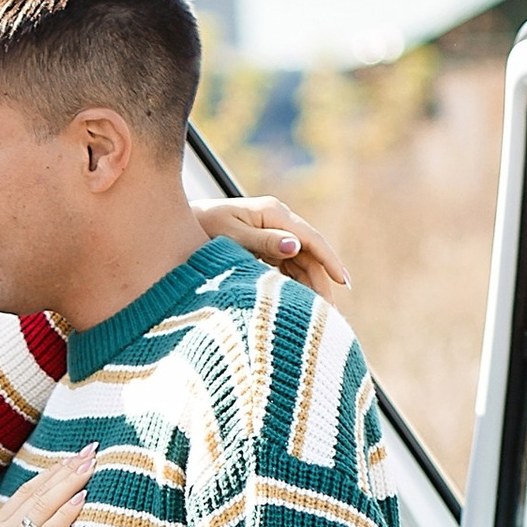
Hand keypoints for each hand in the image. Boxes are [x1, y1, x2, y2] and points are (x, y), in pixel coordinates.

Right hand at [0, 443, 97, 526]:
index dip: (51, 473)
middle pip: (37, 491)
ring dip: (70, 481)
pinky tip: (84, 497)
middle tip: (90, 450)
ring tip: (92, 464)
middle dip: (65, 468)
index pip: (26, 492)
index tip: (72, 458)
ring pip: (44, 504)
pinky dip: (67, 511)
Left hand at [203, 196, 350, 299]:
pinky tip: (300, 303)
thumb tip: (296, 246)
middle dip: (322, 281)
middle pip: (309, 253)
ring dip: (310, 285)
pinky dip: (295, 283)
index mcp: (273, 213)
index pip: (310, 239)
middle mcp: (278, 220)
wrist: (183, 222)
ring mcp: (273, 231)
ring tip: (319, 313)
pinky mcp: (266, 244)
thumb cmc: (203, 228)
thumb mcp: (232, 236)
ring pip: (301, 261)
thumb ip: (264, 242)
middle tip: (331, 312)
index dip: (329, 260)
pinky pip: (288, 265)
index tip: (343, 282)